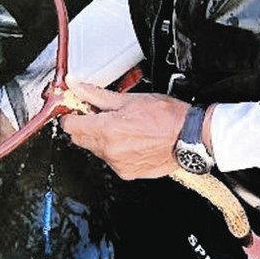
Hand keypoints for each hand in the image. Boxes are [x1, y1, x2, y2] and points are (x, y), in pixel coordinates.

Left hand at [60, 79, 186, 180]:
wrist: (189, 137)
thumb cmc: (165, 116)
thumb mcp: (128, 98)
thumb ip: (96, 94)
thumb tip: (75, 85)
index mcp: (107, 130)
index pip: (70, 126)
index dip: (71, 114)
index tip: (77, 107)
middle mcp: (110, 152)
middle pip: (80, 139)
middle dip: (85, 125)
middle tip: (99, 113)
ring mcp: (119, 165)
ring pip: (96, 150)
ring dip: (101, 138)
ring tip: (121, 125)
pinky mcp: (128, 173)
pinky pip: (111, 161)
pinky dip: (115, 150)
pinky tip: (129, 139)